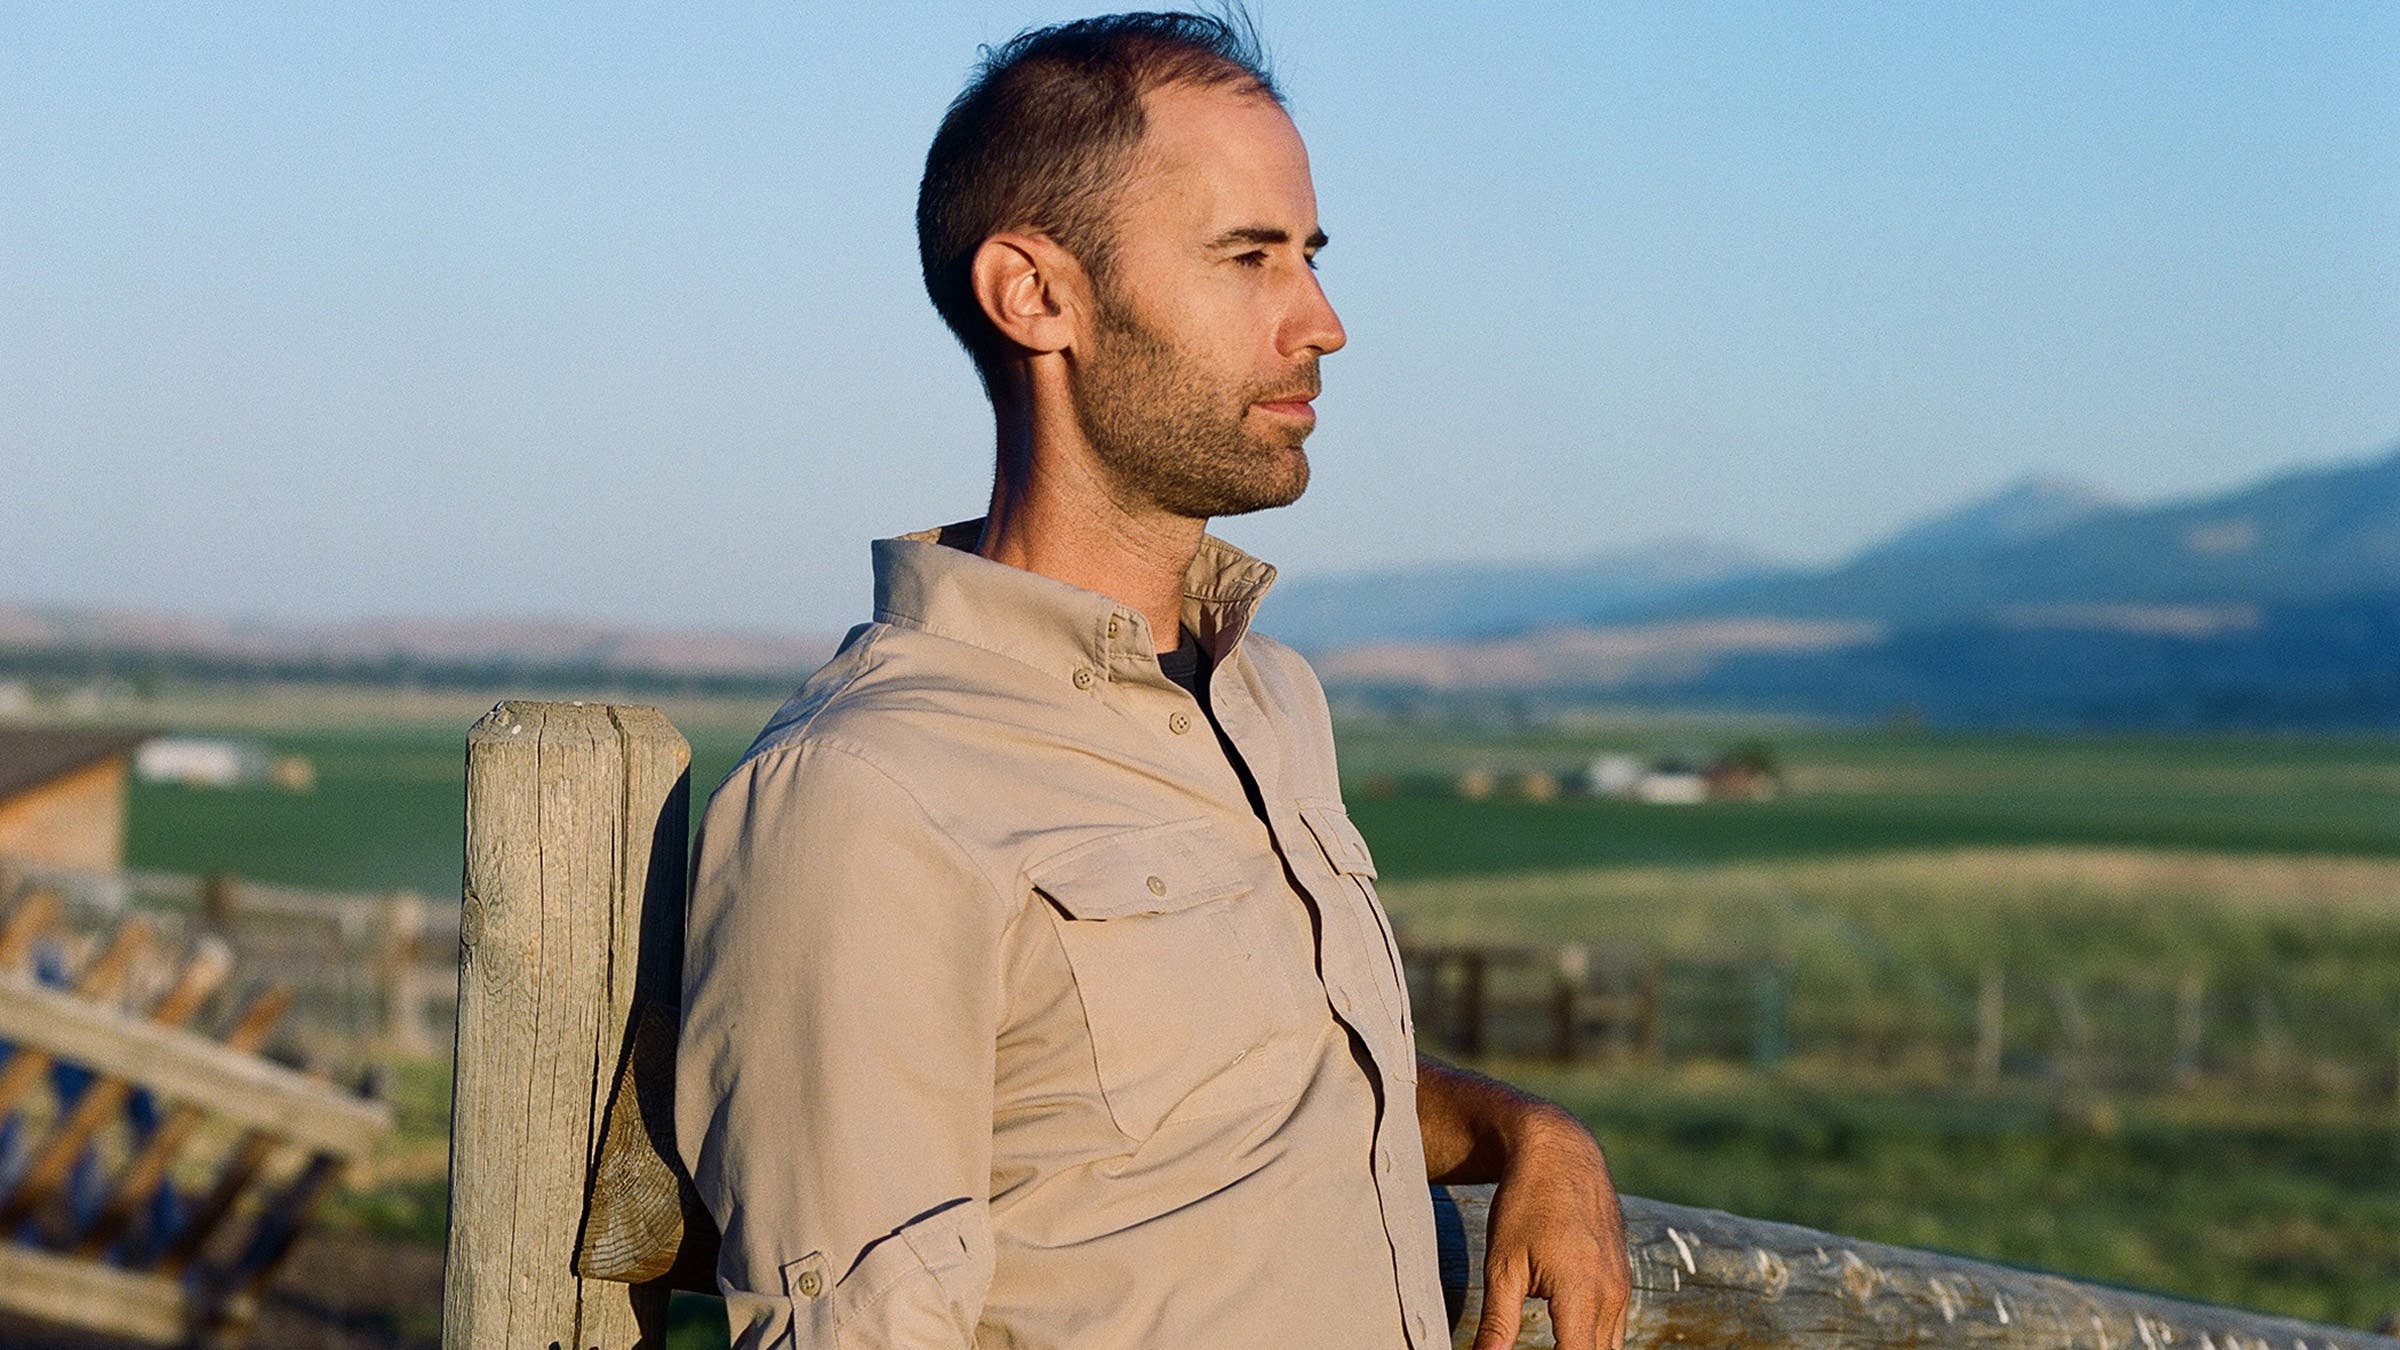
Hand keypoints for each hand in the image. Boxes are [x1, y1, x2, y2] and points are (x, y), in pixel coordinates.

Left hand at [1471, 1107, 1631, 1349]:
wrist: (1561, 1152)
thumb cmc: (1525, 1204)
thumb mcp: (1502, 1265)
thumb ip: (1497, 1324)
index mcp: (1582, 1292)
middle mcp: (1611, 1294)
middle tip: (1538, 1349)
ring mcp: (1622, 1287)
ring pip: (1611, 1348)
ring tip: (1549, 1345)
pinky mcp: (1622, 1280)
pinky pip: (1614, 1329)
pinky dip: (1592, 1342)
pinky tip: (1565, 1341)